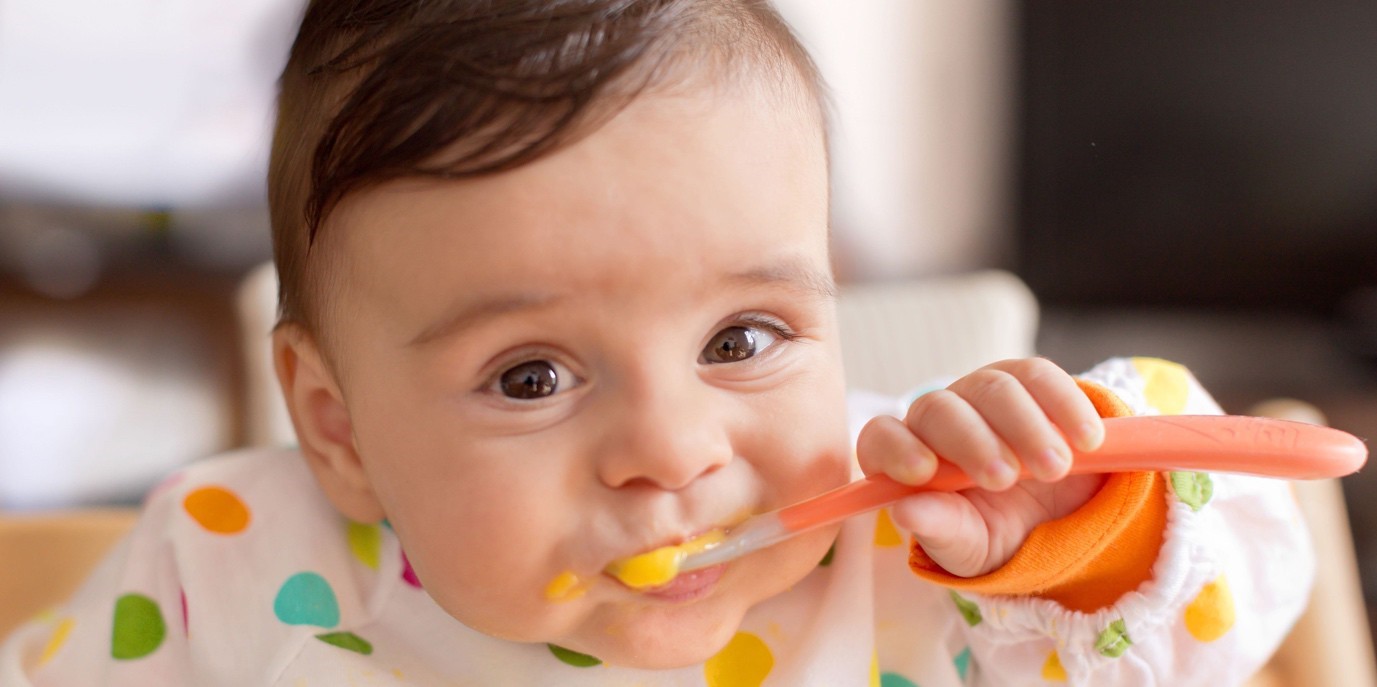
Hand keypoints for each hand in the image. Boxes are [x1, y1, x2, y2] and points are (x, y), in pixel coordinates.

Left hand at [855, 358, 1105, 576]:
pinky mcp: (1028, 380)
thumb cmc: (998, 534)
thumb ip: (940, 531)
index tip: (924, 472)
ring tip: (1055, 468)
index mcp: (908, 460)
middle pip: (940, 409)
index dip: (896, 448)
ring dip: (1026, 427)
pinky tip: (1086, 440)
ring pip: (993, 388)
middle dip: (973, 442)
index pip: (881, 438)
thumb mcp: (972, 547)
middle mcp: (938, 418)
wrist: (1060, 521)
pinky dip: (1065, 405)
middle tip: (1006, 479)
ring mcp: (982, 393)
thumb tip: (905, 513)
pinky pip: (1040, 377)